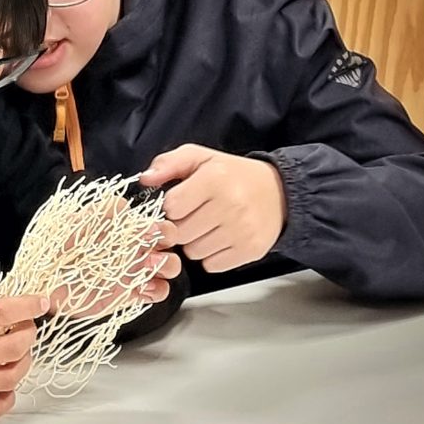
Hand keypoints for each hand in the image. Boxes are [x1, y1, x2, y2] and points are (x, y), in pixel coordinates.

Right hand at [0, 279, 48, 419]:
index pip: (4, 312)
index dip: (29, 305)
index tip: (42, 301)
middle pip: (14, 346)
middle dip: (28, 333)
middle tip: (26, 325)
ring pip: (9, 378)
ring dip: (23, 363)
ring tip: (19, 352)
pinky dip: (7, 400)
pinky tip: (7, 387)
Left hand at [49, 218, 181, 316]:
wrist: (41, 283)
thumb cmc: (52, 249)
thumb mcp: (68, 224)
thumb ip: (95, 214)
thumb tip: (120, 205)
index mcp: (117, 224)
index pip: (146, 213)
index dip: (152, 217)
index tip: (146, 226)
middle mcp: (130, 244)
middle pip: (167, 234)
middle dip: (167, 236)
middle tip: (153, 245)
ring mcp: (133, 268)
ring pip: (168, 262)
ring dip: (166, 263)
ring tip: (147, 267)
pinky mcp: (132, 293)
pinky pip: (159, 290)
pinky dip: (158, 290)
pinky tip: (143, 290)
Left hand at [139, 145, 286, 272]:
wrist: (278, 192)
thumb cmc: (232, 175)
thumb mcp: (200, 158)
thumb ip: (168, 163)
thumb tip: (145, 179)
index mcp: (215, 179)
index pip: (172, 206)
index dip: (171, 206)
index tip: (181, 202)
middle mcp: (230, 205)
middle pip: (180, 232)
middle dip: (181, 226)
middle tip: (194, 215)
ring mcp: (242, 230)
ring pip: (193, 252)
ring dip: (194, 242)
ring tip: (207, 226)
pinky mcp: (250, 250)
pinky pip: (211, 265)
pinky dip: (210, 256)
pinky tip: (219, 239)